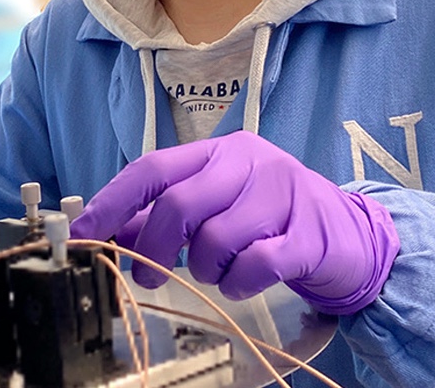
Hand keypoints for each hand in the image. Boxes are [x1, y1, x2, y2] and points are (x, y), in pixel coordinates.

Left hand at [69, 131, 399, 314]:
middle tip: (147, 277)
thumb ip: (167, 216)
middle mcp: (251, 163)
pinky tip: (245, 280)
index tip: (83, 235)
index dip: (112, 203)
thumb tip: (112, 233)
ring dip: (205, 269)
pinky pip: (253, 266)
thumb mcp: (218, 207)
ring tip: (219, 271)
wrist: (352, 236)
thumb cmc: (273, 219)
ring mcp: (283, 195)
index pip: (154, 168)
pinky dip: (238, 283)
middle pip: (179, 205)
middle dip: (153, 249)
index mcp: (221, 151)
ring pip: (215, 240)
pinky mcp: (307, 235)